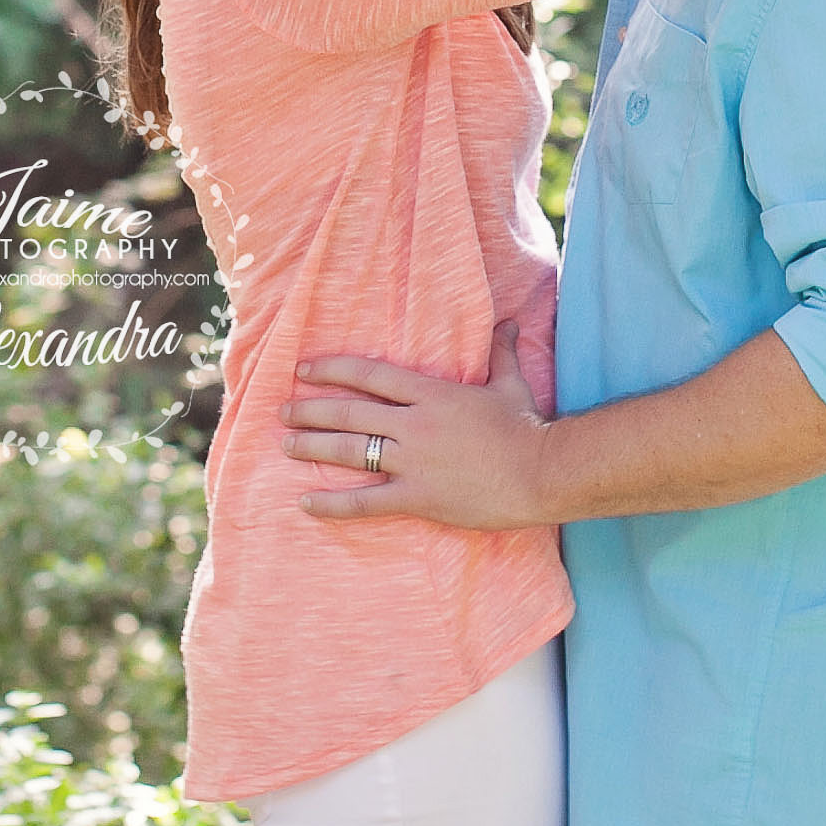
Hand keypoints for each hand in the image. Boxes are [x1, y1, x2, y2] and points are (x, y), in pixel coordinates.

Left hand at [281, 322, 554, 530]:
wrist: (542, 472)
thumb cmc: (527, 427)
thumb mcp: (511, 383)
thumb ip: (500, 351)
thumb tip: (508, 321)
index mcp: (431, 393)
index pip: (370, 375)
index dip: (332, 371)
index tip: (303, 371)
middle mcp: (414, 424)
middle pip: (350, 413)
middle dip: (311, 411)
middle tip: (283, 411)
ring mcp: (414, 462)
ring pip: (352, 451)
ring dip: (314, 447)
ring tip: (285, 444)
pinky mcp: (418, 497)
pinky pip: (366, 501)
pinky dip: (333, 504)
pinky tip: (306, 503)